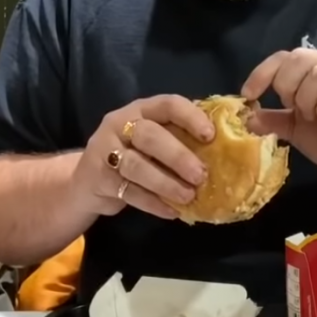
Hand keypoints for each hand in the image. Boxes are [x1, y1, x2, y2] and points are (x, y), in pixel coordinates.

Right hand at [75, 95, 212, 219]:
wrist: (88, 180)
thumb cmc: (135, 154)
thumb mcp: (154, 138)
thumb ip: (181, 136)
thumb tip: (228, 143)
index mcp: (142, 109)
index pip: (167, 104)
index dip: (190, 117)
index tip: (210, 136)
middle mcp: (120, 124)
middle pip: (150, 136)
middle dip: (178, 156)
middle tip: (201, 175)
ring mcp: (106, 151)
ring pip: (136, 166)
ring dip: (166, 183)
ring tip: (188, 196)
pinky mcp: (99, 179)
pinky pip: (129, 192)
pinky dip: (153, 203)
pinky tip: (172, 211)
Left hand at [241, 48, 316, 187]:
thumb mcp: (294, 130)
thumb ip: (272, 120)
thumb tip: (244, 116)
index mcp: (312, 74)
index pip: (284, 57)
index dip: (263, 72)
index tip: (249, 95)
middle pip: (300, 58)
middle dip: (287, 86)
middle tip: (293, 109)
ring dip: (308, 100)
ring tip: (313, 118)